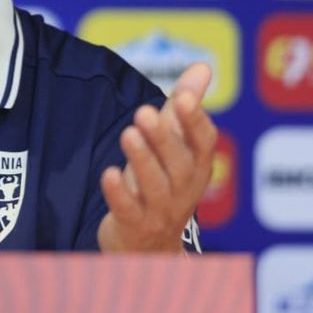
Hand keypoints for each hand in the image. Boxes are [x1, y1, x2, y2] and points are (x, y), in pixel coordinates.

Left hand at [97, 62, 216, 253]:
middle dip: (163, 137)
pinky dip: (119, 193)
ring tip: (128, 133)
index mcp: (196, 166)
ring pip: (154, 185)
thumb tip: (203, 65)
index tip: (182, 97)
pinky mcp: (134, 225)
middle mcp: (183, 189)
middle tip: (144, 111)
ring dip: (142, 159)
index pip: (203, 142)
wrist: (150, 248)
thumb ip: (185, 106)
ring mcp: (160, 210)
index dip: (194, 120)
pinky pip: (128, 209)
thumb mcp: (176, 145)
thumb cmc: (163, 184)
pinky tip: (109, 174)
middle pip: (177, 163)